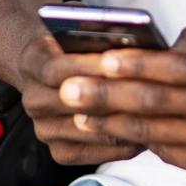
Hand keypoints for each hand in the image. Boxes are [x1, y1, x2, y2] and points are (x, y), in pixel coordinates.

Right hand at [14, 30, 139, 166]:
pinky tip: (145, 134)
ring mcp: (44, 128)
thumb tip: (133, 42)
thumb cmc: (75, 47)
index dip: (87, 67)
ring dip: (120, 122)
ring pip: (88, 130)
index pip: (56, 68)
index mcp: (32, 62)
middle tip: (147, 93)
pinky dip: (121, 145)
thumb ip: (96, 36)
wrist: (51, 71)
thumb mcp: (78, 31)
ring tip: (154, 113)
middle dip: (111, 97)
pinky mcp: (59, 151)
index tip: (117, 63)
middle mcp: (33, 99)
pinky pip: (94, 154)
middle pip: (72, 102)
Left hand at [54, 24, 185, 185]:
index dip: (139, 64)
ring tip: (79, 115)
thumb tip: (157, 47)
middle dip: (108, 96)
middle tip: (68, 90)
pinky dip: (140, 142)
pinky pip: (170, 155)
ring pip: (157, 134)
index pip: (179, 68)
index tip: (103, 58)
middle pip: (159, 103)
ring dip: (113, 124)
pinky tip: (112, 133)